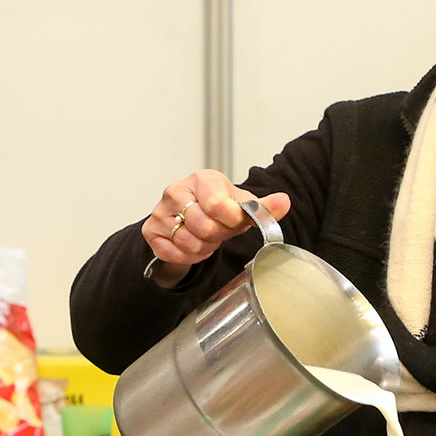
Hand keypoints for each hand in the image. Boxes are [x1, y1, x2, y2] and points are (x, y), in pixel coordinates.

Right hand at [140, 169, 289, 284]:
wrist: (189, 215)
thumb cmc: (217, 207)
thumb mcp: (241, 205)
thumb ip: (263, 206)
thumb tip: (284, 201)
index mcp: (202, 179)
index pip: (218, 204)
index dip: (231, 221)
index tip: (235, 222)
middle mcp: (176, 191)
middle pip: (205, 227)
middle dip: (218, 236)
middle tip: (220, 231)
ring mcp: (160, 211)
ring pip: (190, 243)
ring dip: (205, 247)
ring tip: (207, 237)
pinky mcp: (151, 231)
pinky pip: (175, 253)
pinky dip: (190, 256)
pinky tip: (194, 245)